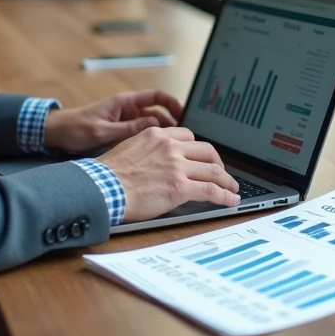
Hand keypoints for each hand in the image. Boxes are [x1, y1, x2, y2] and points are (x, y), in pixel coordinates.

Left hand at [44, 89, 182, 153]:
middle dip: (172, 123)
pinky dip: (151, 142)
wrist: (55, 134)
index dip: (173, 103)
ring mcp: (125, 121)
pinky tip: (158, 154)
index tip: (185, 115)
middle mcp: (127, 109)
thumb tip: (155, 126)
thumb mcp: (103, 131)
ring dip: (163, 135)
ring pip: (152, 125)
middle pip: (158, 112)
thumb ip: (128, 129)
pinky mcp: (121, 132)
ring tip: (175, 149)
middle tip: (185, 140)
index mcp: (124, 102)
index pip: (157, 96)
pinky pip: (142, 134)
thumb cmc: (75, 128)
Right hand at [98, 127, 240, 221]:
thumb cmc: (108, 175)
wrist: (102, 188)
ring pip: (213, 170)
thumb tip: (156, 161)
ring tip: (232, 188)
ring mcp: (177, 166)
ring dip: (226, 180)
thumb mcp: (129, 148)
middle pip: (206, 151)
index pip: (188, 136)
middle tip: (221, 173)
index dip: (199, 150)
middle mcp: (170, 147)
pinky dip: (225, 195)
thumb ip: (148, 149)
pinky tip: (230, 200)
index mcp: (157, 135)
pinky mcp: (180, 187)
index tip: (203, 158)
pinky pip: (210, 190)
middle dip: (217, 163)